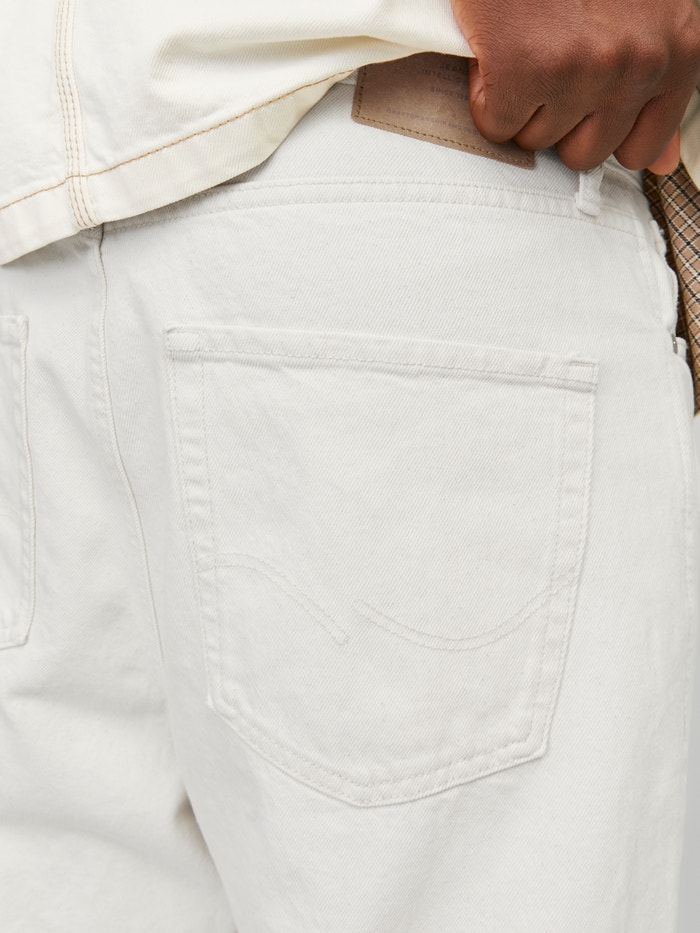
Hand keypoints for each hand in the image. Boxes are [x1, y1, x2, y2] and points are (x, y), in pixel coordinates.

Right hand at [450, 0, 699, 170]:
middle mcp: (639, 64)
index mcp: (680, 49)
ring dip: (521, 101)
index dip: (600, 127)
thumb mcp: (653, 13)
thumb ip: (662, 85)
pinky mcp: (527, 67)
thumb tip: (664, 161)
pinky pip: (496, 123)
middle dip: (558, 118)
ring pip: (536, 139)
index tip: (582, 97)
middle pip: (583, 153)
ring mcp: (583, 69)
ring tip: (525, 43)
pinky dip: (485, 92)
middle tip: (548, 64)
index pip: (639, 150)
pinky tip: (499, 46)